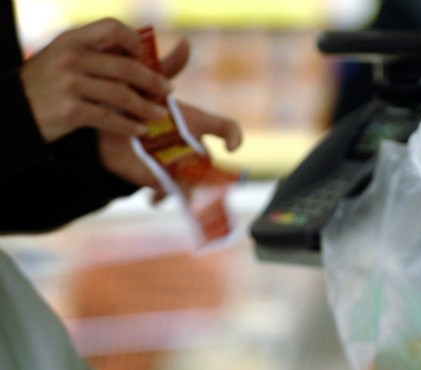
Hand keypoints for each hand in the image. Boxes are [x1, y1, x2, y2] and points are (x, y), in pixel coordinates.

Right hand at [20, 18, 172, 142]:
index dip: (132, 39)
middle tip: (168, 89)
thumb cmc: (47, 84)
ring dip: (146, 106)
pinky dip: (128, 126)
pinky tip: (140, 129)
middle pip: (125, 67)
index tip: (143, 54)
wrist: (14, 112)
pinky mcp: (70, 110)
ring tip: (160, 113)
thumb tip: (140, 46)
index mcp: (71, 40)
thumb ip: (96, 54)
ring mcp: (69, 83)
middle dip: (153, 80)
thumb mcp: (64, 58)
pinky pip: (109, 118)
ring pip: (121, 95)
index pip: (110, 28)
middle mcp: (71, 57)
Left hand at [98, 37, 241, 201]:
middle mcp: (193, 148)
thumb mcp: (150, 85)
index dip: (234, 137)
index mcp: (197, 126)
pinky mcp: (161, 181)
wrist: (110, 129)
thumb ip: (169, 68)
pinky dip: (163, 197)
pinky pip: (168, 194)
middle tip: (191, 176)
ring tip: (170, 190)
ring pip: (192, 184)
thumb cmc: (138, 105)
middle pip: (209, 164)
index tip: (230, 147)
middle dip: (204, 174)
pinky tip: (154, 198)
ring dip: (185, 190)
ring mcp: (179, 167)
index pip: (227, 129)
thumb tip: (186, 44)